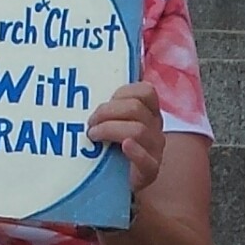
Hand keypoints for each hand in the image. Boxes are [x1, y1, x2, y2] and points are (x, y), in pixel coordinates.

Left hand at [85, 78, 165, 194]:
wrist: (112, 182)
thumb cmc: (108, 146)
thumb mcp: (109, 118)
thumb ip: (111, 99)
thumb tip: (122, 63)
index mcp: (149, 112)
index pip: (146, 91)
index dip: (122, 92)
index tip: (102, 101)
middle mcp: (155, 129)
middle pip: (137, 109)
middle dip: (107, 112)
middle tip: (89, 122)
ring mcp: (155, 150)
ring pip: (138, 130)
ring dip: (110, 129)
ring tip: (93, 136)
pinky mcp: (151, 172)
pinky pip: (147, 160)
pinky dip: (135, 152)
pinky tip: (124, 147)